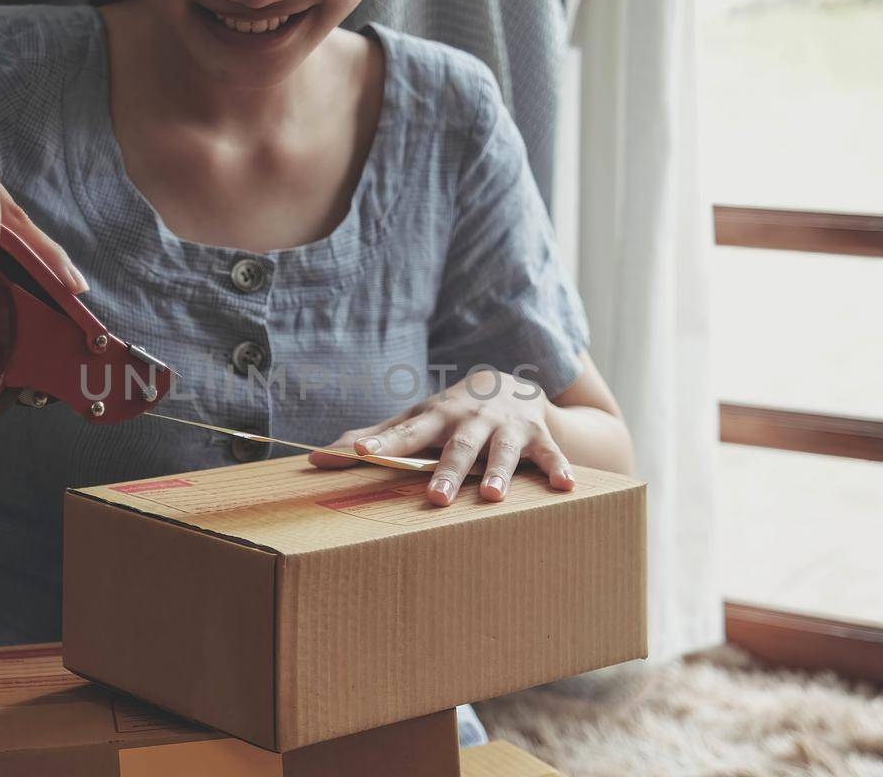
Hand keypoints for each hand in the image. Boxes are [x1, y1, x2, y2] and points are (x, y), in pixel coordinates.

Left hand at [309, 369, 577, 505]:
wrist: (511, 384)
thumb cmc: (451, 414)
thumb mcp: (415, 421)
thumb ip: (373, 439)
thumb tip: (316, 458)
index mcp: (435, 416)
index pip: (405, 431)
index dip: (382, 441)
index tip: (358, 452)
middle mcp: (470, 419)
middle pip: (455, 446)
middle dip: (446, 470)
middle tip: (434, 497)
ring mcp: (506, 427)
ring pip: (501, 450)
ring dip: (498, 471)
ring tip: (492, 497)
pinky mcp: (538, 437)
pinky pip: (550, 454)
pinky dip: (559, 468)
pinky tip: (566, 487)